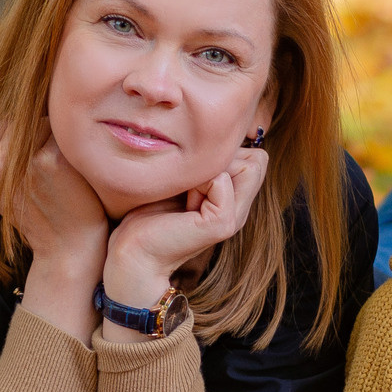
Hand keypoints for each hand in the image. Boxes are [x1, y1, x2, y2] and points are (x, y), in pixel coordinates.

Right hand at [0, 129, 109, 277]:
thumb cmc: (42, 214)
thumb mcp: (6, 187)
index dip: (26, 134)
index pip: (4, 121)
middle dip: (43, 132)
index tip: (39, 158)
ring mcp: (20, 159)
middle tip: (55, 164)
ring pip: (44, 120)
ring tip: (65, 167)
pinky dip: (77, 145)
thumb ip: (2, 153)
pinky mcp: (49, 159)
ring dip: (59, 136)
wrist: (67, 249)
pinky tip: (77, 169)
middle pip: (23, 118)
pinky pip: (66, 131)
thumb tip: (16, 110)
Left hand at [103, 147, 269, 308]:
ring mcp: (234, 219)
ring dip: (211, 171)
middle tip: (193, 185)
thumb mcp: (185, 180)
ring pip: (246, 166)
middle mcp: (240, 211)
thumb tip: (220, 139)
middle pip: (258, 161)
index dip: (227, 155)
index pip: (257, 159)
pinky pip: (221, 179)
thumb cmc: (149, 213)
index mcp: (235, 201)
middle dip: (222, 161)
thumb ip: (208, 165)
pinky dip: (199, 183)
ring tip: (189, 194)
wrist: (133, 253)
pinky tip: (184, 203)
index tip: (195, 177)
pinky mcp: (222, 224)